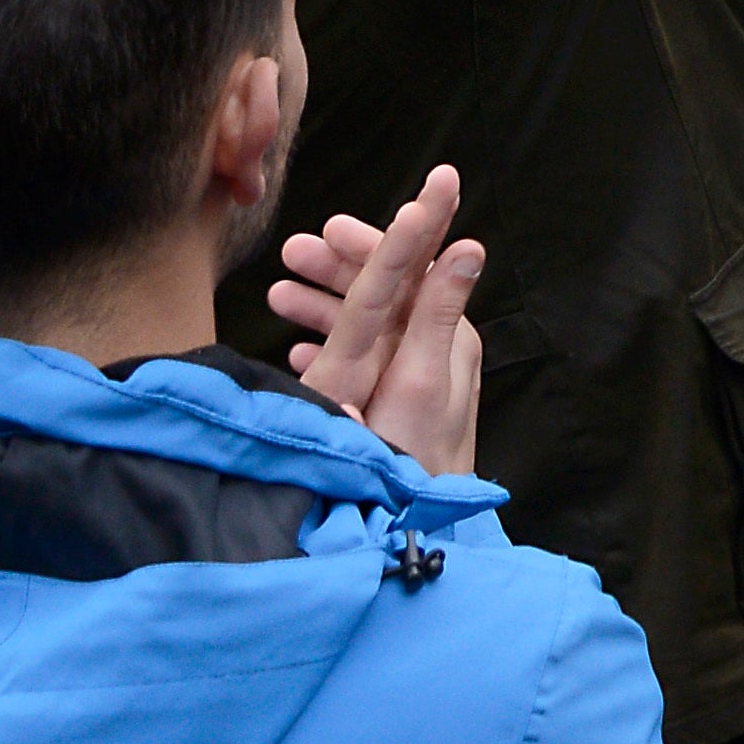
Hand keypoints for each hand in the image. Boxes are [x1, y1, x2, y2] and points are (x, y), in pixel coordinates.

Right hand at [272, 167, 494, 473]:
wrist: (416, 520)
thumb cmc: (417, 452)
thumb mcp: (423, 376)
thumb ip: (439, 311)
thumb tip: (468, 246)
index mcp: (445, 333)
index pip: (416, 265)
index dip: (378, 237)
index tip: (332, 223)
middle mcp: (432, 346)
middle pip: (385, 288)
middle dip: (338, 267)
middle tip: (291, 252)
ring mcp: (410, 373)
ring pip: (365, 321)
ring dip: (322, 303)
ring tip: (275, 295)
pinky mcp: (392, 401)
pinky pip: (358, 359)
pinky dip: (327, 346)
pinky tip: (295, 350)